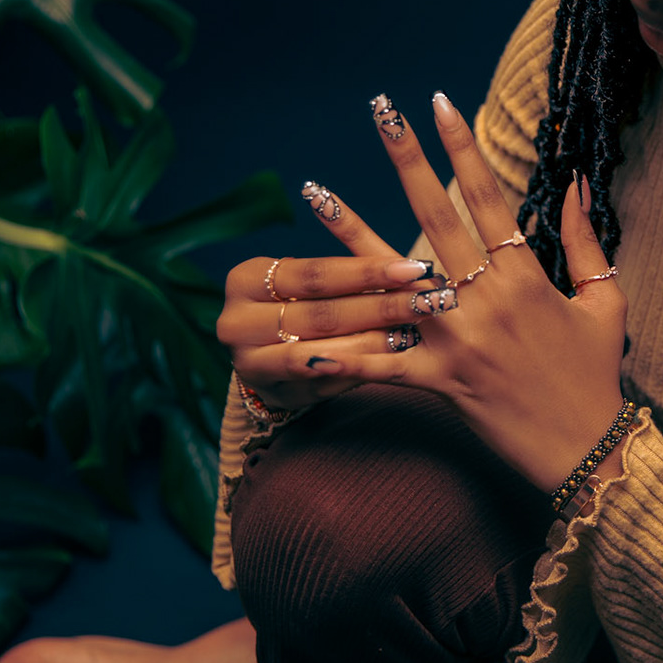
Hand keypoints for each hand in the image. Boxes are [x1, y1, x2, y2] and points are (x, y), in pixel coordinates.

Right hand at [216, 183, 440, 413]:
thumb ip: (345, 274)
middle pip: (320, 315)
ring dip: (371, 343)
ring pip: (318, 354)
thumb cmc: (299, 301)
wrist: (269, 349)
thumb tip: (412, 268)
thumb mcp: (309, 280)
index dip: (366, 272)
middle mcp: (235, 323)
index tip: (413, 267)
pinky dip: (358, 371)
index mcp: (244, 280)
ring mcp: (248, 364)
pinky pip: (322, 385)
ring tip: (414, 332)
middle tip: (427, 302)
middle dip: (379, 308)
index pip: (314, 274)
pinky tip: (393, 361)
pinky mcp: (271, 395)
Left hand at [341, 89, 628, 494]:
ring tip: (314, 191)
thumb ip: (586, 241)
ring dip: (349, 233)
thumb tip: (579, 183)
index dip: (463, 147)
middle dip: (408, 160)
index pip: (490, 196)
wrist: (589, 454)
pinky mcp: (438, 382)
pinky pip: (382, 365)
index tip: (440, 104)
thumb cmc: (597, 376)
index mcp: (527, 277)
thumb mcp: (606, 301)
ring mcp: (458, 342)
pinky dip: (342, 354)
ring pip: (393, 280)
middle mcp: (487, 301)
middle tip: (382, 112)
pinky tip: (299, 333)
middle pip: (437, 217)